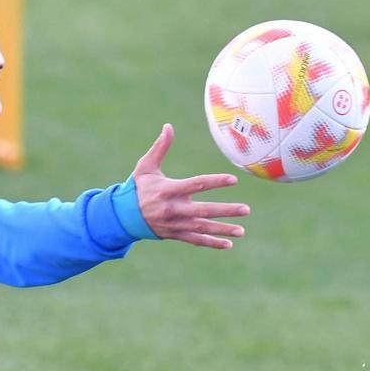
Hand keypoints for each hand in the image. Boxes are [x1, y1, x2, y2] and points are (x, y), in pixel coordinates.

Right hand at [132, 123, 249, 247]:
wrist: (123, 216)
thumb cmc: (138, 188)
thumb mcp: (145, 166)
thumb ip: (160, 147)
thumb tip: (168, 126)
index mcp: (168, 190)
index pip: (196, 185)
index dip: (215, 182)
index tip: (233, 180)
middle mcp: (173, 209)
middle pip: (204, 210)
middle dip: (225, 211)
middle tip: (246, 209)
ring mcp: (175, 224)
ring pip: (202, 228)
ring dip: (223, 230)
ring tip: (241, 231)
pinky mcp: (175, 234)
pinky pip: (196, 240)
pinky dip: (211, 243)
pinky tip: (228, 244)